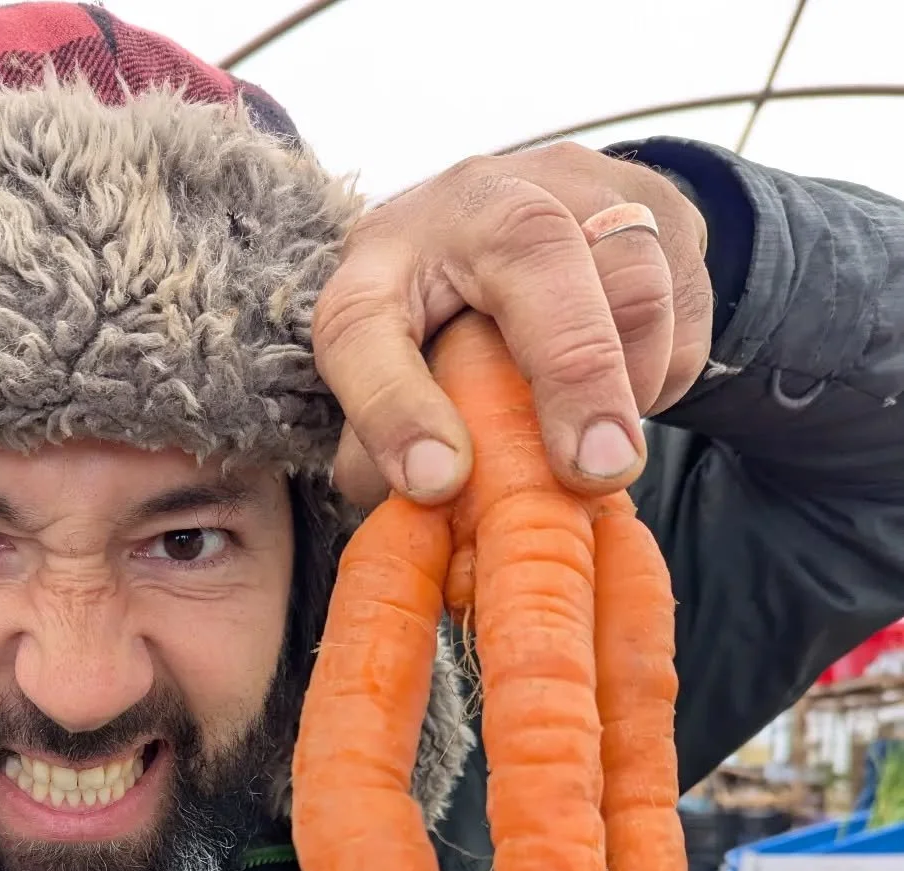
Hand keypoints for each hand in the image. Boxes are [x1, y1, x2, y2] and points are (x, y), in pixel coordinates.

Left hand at [311, 141, 712, 507]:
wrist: (519, 224)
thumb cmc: (434, 322)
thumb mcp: (390, 380)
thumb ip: (384, 449)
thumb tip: (426, 504)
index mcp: (380, 257)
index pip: (364, 321)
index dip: (395, 406)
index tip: (437, 482)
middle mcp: (472, 201)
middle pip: (533, 251)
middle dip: (572, 371)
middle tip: (593, 470)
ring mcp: (573, 186)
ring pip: (632, 276)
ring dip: (629, 383)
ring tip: (600, 441)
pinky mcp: (656, 202)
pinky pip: (687, 304)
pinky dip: (664, 375)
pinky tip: (626, 394)